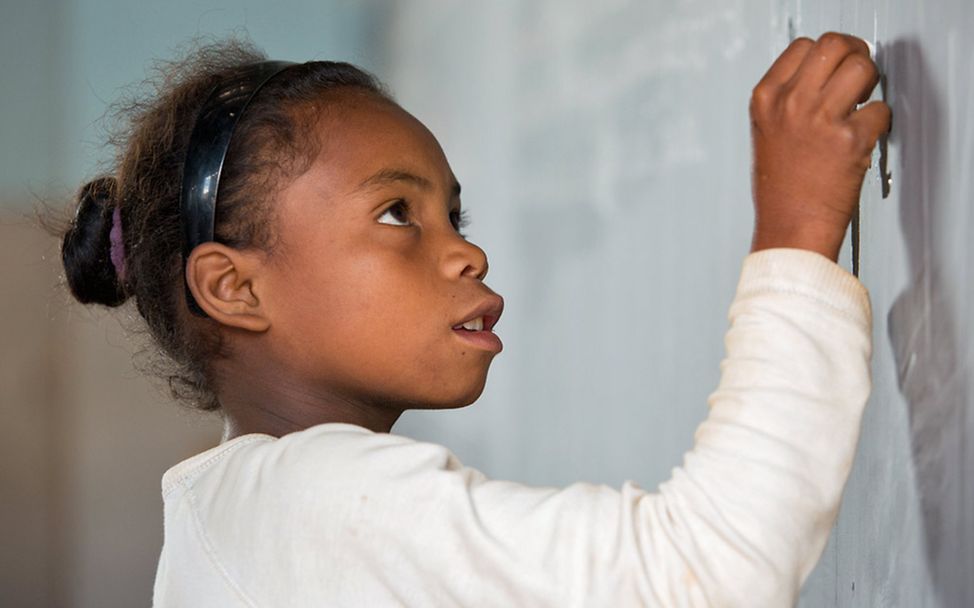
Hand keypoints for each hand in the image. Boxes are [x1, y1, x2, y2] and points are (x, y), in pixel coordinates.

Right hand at [748, 32, 890, 261]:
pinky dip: (878, 123)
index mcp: (765, 100)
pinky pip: (880, 110)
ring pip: (862, 68)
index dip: (826, 55)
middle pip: (834, 46)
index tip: (836, 65)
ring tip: (861, 104)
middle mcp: (791, 104)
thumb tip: (823, 78)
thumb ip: (787, 101)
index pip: (802, 47)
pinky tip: (862, 138)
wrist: (790, 229)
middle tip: (858, 75)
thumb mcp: (766, 134)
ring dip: (869, 83)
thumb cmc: (779, 191)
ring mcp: (820, 120)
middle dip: (853, 56)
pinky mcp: (850, 139)